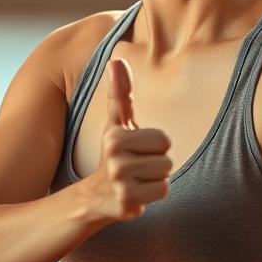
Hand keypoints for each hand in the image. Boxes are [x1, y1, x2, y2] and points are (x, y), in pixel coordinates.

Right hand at [85, 58, 172, 221]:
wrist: (94, 196)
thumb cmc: (113, 153)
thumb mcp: (115, 123)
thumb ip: (119, 93)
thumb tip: (116, 59)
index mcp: (115, 136)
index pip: (163, 140)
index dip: (155, 146)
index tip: (137, 150)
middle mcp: (115, 159)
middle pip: (167, 159)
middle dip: (156, 164)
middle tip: (137, 168)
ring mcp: (120, 182)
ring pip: (165, 177)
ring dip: (155, 180)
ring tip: (137, 180)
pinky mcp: (126, 202)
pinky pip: (161, 192)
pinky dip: (153, 195)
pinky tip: (137, 193)